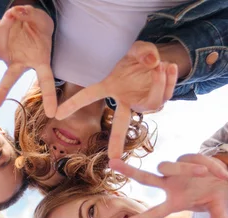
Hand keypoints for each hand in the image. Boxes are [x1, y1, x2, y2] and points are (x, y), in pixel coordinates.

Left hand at [0, 5, 56, 116]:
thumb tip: (17, 12)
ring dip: (4, 29)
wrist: (27, 22)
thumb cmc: (39, 25)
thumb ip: (31, 14)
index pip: (46, 80)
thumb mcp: (42, 18)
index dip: (49, 96)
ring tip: (13, 16)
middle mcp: (23, 64)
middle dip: (1, 91)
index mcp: (40, 61)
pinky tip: (2, 23)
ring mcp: (8, 59)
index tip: (52, 113)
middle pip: (10, 79)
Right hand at [55, 41, 177, 158]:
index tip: (56, 113)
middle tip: (114, 159)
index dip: (74, 104)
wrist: (157, 60)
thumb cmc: (138, 57)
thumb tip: (154, 63)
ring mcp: (142, 104)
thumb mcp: (138, 48)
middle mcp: (125, 101)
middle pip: (120, 124)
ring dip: (158, 85)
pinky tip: (170, 67)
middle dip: (117, 142)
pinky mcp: (158, 101)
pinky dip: (170, 81)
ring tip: (161, 66)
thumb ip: (143, 52)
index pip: (90, 96)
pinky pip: (166, 96)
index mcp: (110, 87)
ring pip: (152, 102)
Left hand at [110, 154, 227, 217]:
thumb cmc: (214, 196)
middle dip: (129, 171)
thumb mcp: (218, 208)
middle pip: (146, 178)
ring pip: (169, 166)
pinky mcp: (184, 157)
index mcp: (175, 202)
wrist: (225, 178)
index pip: (154, 213)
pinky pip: (192, 158)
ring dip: (188, 168)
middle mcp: (170, 186)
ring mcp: (175, 171)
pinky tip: (220, 171)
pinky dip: (207, 164)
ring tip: (207, 172)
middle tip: (112, 162)